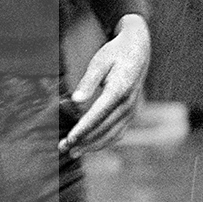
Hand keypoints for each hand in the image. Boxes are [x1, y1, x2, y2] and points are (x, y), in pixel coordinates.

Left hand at [61, 15, 150, 155]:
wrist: (139, 49)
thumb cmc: (115, 53)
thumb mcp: (100, 61)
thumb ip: (88, 81)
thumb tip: (75, 100)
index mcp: (120, 89)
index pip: (98, 115)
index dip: (83, 129)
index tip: (69, 139)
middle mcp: (128, 103)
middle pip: (104, 128)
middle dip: (83, 141)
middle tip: (63, 148)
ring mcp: (132, 110)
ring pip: (112, 134)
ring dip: (92, 145)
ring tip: (73, 152)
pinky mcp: (131, 113)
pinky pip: (118, 132)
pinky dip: (103, 142)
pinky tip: (88, 146)